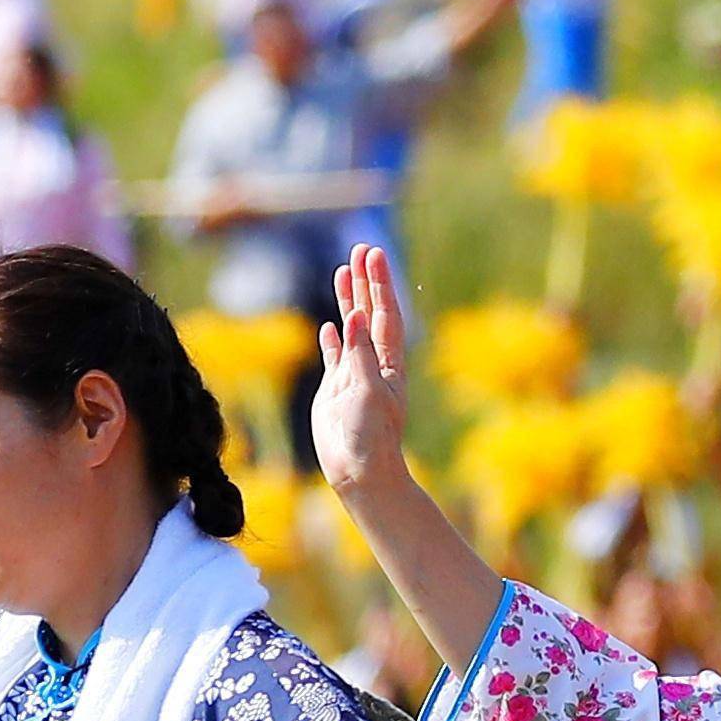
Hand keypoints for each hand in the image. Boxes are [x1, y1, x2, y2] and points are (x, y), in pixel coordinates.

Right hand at [316, 243, 417, 492]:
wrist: (359, 471)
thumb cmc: (370, 436)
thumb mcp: (367, 392)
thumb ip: (360, 354)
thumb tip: (352, 315)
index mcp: (389, 362)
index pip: (385, 313)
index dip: (380, 283)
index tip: (373, 254)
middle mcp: (375, 364)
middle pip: (370, 312)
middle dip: (367, 281)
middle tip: (361, 249)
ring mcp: (355, 375)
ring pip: (351, 328)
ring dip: (348, 300)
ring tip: (343, 272)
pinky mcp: (337, 391)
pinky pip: (336, 356)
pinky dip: (333, 338)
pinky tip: (331, 324)